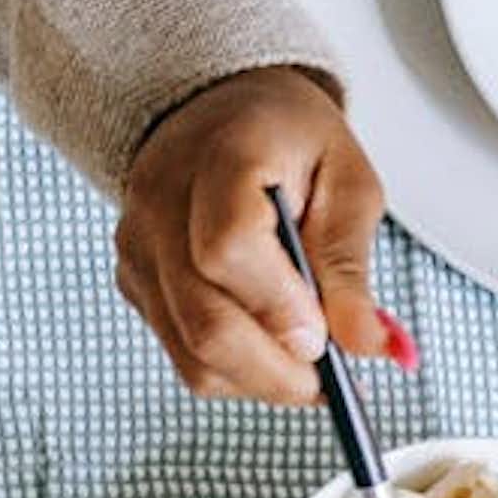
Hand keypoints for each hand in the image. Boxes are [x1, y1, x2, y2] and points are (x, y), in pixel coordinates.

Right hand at [116, 67, 400, 405]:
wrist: (213, 114)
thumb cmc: (285, 140)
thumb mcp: (345, 180)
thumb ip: (350, 263)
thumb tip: (365, 345)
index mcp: (220, 160)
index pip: (226, 250)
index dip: (275, 306)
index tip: (320, 341)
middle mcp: (159, 209)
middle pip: (202, 320)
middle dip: (271, 370)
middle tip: (325, 383)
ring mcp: (137, 253)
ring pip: (187, 352)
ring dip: (253, 378)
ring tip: (303, 370)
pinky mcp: (133, 286)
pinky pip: (178, 351)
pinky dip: (229, 367)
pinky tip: (266, 348)